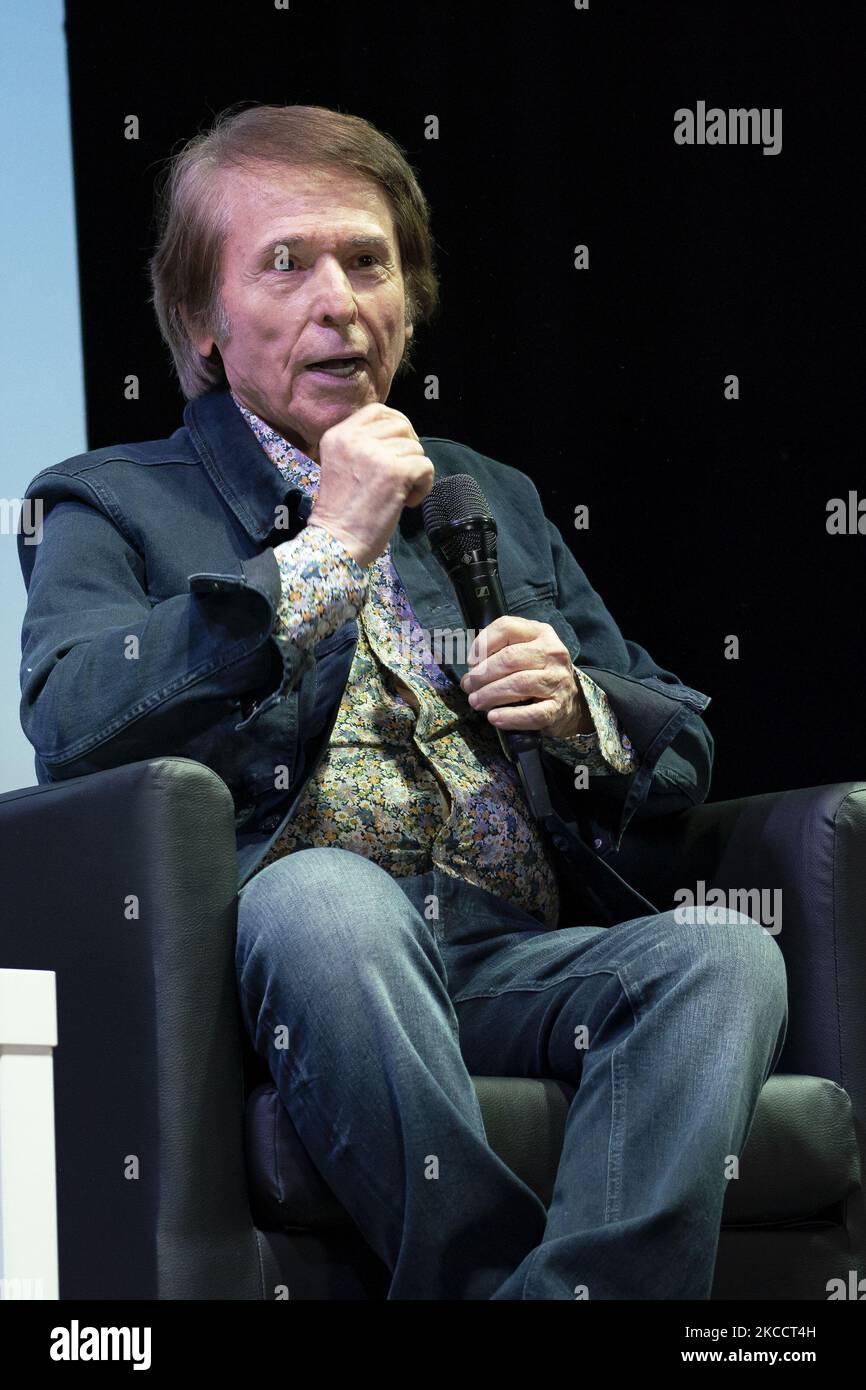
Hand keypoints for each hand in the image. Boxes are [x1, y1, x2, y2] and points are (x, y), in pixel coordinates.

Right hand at [306, 403, 433, 567]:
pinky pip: (426, 466)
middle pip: (402, 426)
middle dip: (409, 449)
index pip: (378, 410)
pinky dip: (424, 486)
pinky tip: (408, 502)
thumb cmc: (341, 512)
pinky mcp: (396, 472)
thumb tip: (400, 436)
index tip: (398, 448)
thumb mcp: (341, 464)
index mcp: (339, 435)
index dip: (396, 425)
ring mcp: (376, 454)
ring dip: (415, 472)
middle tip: (402, 474)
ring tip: (400, 494)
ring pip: (416, 448)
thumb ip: (363, 445)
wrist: (337, 542)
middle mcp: (355, 439)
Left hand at [460, 616, 592, 737]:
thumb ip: (498, 653)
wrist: (570, 701)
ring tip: (476, 702)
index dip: (482, 644)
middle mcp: (552, 652)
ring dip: (490, 695)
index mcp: (540, 633)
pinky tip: (494, 718)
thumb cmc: (537, 673)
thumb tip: (470, 672)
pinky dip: (509, 717)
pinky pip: (532, 713)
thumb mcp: (524, 652)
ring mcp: (557, 680)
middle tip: (469, 687)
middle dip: (482, 675)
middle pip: (509, 658)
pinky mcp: (558, 707)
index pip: (506, 628)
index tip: (471, 662)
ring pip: (518, 684)